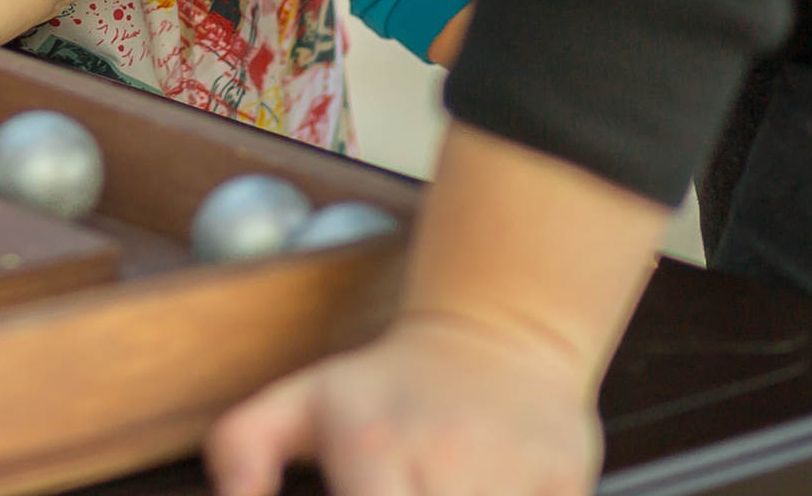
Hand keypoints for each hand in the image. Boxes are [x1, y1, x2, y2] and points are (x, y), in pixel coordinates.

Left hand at [207, 123, 666, 495]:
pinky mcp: (569, 486)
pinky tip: (484, 486)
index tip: (353, 495)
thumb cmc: (389, 384)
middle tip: (399, 487)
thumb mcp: (301, 401)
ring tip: (435, 482)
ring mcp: (515, 481)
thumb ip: (242, 449)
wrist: (497, 332)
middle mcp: (448, 468)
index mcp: (376, 451)